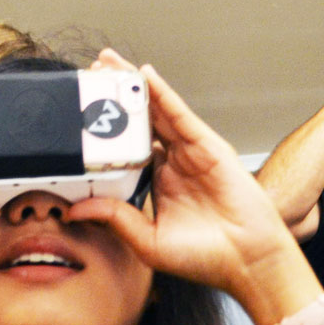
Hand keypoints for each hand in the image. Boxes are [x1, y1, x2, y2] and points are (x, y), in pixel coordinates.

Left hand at [67, 59, 296, 297]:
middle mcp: (174, 165)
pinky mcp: (208, 147)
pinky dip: (163, 94)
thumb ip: (116, 220)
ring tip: (109, 63)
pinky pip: (180, 115)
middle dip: (115, 97)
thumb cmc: (208, 258)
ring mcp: (191, 154)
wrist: (247, 261)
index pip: (126, 149)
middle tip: (91, 74)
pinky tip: (145, 77)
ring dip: (133, 87)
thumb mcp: (149, 242)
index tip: (79, 117)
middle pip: (139, 123)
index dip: (104, 130)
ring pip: (156, 113)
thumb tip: (76, 210)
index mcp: (158, 185)